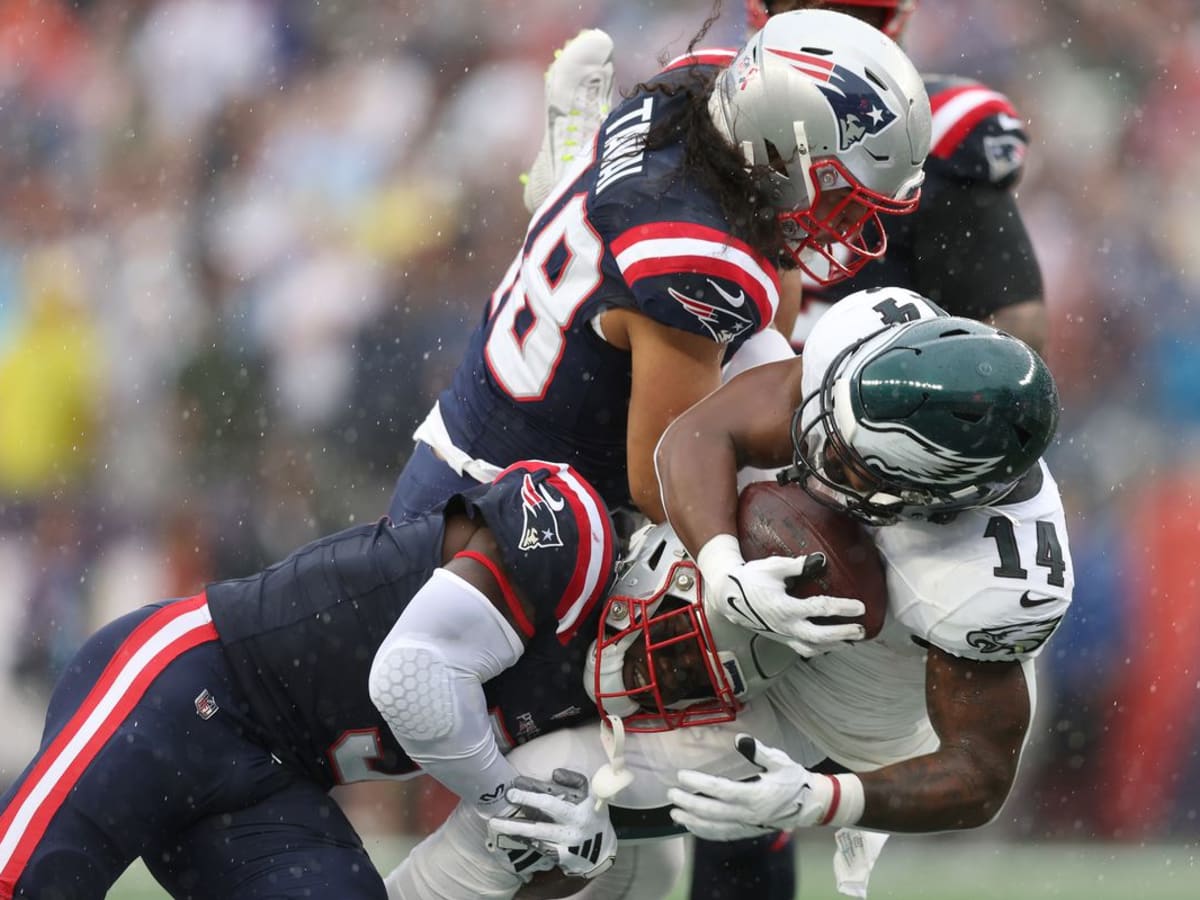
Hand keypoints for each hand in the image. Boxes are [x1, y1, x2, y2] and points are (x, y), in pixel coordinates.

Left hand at [486, 769, 616, 879]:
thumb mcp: (590, 794)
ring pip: (538, 835)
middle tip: (506, 799)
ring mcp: (567, 843)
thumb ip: (574, 780)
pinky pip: (540, 848)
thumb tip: (554, 773)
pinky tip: (512, 836)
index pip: (554, 797)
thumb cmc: (592, 816)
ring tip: (495, 823)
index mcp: (582, 806)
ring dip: (516, 828)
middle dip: (525, 805)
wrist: (602, 850)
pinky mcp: (562, 858)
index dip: (533, 790)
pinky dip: (526, 841)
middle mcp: (574, 825)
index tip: (515, 783)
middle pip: (546, 814)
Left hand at [667, 734, 834, 840]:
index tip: (682, 775)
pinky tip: (692, 827)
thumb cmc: (794, 780)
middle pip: (712, 812)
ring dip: (692, 822)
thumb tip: (740, 739)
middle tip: (671, 794)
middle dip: (689, 803)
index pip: (721, 790)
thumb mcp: (780, 761)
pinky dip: (705, 833)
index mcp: (756, 795)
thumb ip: (759, 751)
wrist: (810, 805)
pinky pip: (723, 835)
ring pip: (715, 827)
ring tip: (674, 814)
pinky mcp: (748, 831)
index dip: (700, 783)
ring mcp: (748, 825)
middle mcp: (749, 814)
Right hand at [715, 554, 866, 655]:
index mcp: (784, 607)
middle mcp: (784, 625)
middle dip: (842, 633)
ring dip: (833, 645)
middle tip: (860, 630)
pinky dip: (819, 649)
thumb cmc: (750, 578)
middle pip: (819, 636)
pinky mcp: (780, 638)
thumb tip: (819, 560)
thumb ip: (797, 565)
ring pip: (811, 648)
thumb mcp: (772, 567)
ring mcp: (782, 634)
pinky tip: (830, 645)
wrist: (728, 595)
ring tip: (850, 641)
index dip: (842, 608)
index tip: (860, 607)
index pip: (819, 609)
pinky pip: (802, 649)